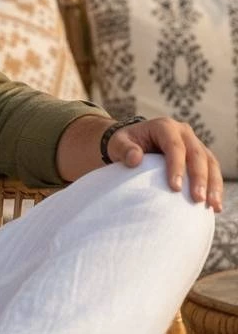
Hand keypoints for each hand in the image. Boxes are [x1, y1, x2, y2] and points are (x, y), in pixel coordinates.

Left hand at [105, 116, 222, 211]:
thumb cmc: (124, 144)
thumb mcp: (118, 143)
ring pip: (210, 162)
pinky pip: (212, 170)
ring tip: (213, 206)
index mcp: (164, 126)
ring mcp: (194, 144)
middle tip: (198, 199)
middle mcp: (183, 132)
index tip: (175, 188)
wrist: (133, 143)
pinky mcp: (200, 157)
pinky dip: (215, 187)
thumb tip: (135, 159)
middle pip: (196, 154)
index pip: (174, 146)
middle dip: (199, 178)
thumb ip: (124, 149)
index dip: (176, 166)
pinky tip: (215, 206)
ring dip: (213, 184)